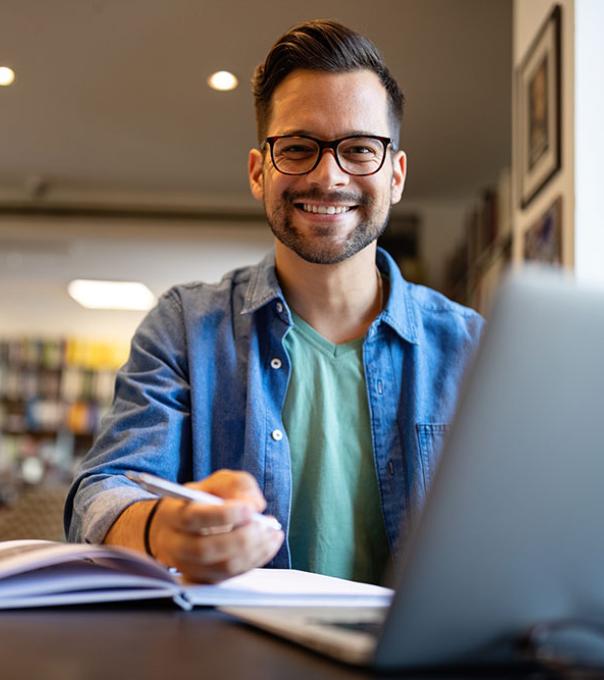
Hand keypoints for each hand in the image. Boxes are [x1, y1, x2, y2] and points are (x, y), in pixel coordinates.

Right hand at [148, 469, 283, 582]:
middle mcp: (176, 544)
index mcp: (174, 513)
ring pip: (222, 567)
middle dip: (241, 538)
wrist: (180, 527)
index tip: (249, 510)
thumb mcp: (218, 482)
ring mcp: (189, 566)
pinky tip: (268, 543)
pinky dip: (255, 560)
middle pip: (205, 549)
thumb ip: (237, 485)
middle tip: (263, 524)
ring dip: (254, 551)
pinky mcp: (205, 579)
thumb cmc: (202, 500)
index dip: (223, 515)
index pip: (194, 518)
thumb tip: (255, 505)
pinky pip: (232, 576)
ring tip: (272, 533)